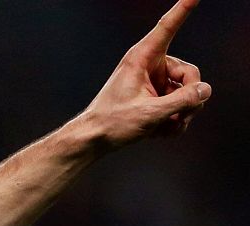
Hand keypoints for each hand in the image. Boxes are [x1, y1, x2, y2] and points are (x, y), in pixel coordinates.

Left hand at [80, 0, 210, 146]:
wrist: (94, 140)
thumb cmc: (112, 123)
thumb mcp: (151, 113)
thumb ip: (183, 100)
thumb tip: (205, 90)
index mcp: (142, 57)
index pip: (167, 27)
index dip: (183, 9)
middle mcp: (150, 65)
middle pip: (190, 73)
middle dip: (190, 98)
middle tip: (181, 118)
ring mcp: (154, 81)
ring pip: (187, 92)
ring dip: (182, 114)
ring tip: (165, 128)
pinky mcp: (156, 95)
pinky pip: (179, 104)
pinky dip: (174, 120)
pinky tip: (161, 131)